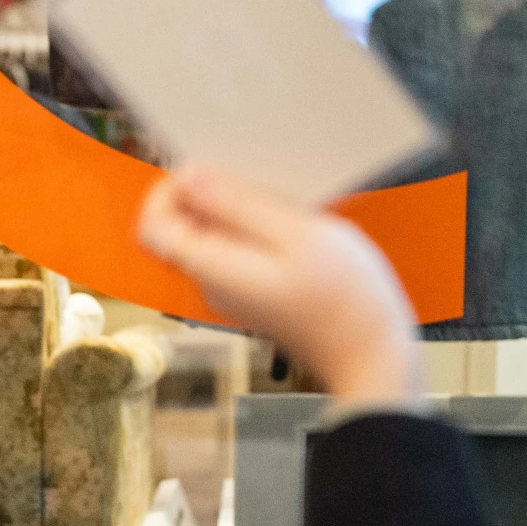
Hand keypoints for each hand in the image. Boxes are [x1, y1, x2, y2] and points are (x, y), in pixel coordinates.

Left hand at [138, 167, 425, 402]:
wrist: (373, 357)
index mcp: (212, 269)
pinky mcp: (256, 291)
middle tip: (261, 182)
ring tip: (289, 205)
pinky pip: (241, 249)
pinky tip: (300, 226)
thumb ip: (237, 205)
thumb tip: (188, 178)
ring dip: (244, 209)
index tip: (210, 169)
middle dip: (213, 193)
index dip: (170, 188)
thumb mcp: (296, 234)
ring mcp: (233, 290)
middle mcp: (212, 283)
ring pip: (215, 234)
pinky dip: (262, 228)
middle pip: (184, 225)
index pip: (153, 225)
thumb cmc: (345, 300)